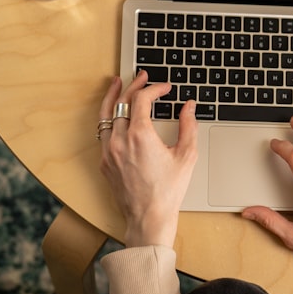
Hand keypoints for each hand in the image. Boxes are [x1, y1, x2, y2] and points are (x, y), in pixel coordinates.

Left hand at [98, 71, 197, 247]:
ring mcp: (108, 151)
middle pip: (122, 102)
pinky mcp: (104, 162)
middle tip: (143, 77)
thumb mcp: (186, 155)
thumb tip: (189, 107)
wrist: (148, 217)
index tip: (164, 88)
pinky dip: (110, 118)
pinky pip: (103, 133)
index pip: (142, 99)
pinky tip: (116, 115)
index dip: (154, 88)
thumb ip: (188, 126)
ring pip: (105, 115)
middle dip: (134, 86)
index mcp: (140, 136)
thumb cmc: (168, 190)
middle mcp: (120, 140)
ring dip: (113, 97)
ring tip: (117, 84)